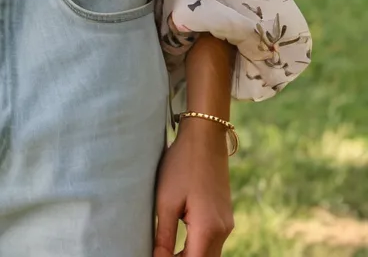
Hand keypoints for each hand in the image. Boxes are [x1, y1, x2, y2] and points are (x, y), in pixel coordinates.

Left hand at [153, 118, 234, 255]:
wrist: (205, 136)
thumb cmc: (182, 165)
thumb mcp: (166, 200)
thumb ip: (164, 236)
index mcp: (207, 230)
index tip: (155, 256)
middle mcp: (222, 231)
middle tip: (159, 254)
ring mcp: (226, 224)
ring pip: (209, 255)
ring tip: (165, 252)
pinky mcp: (225, 216)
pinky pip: (212, 243)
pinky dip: (197, 248)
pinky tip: (179, 244)